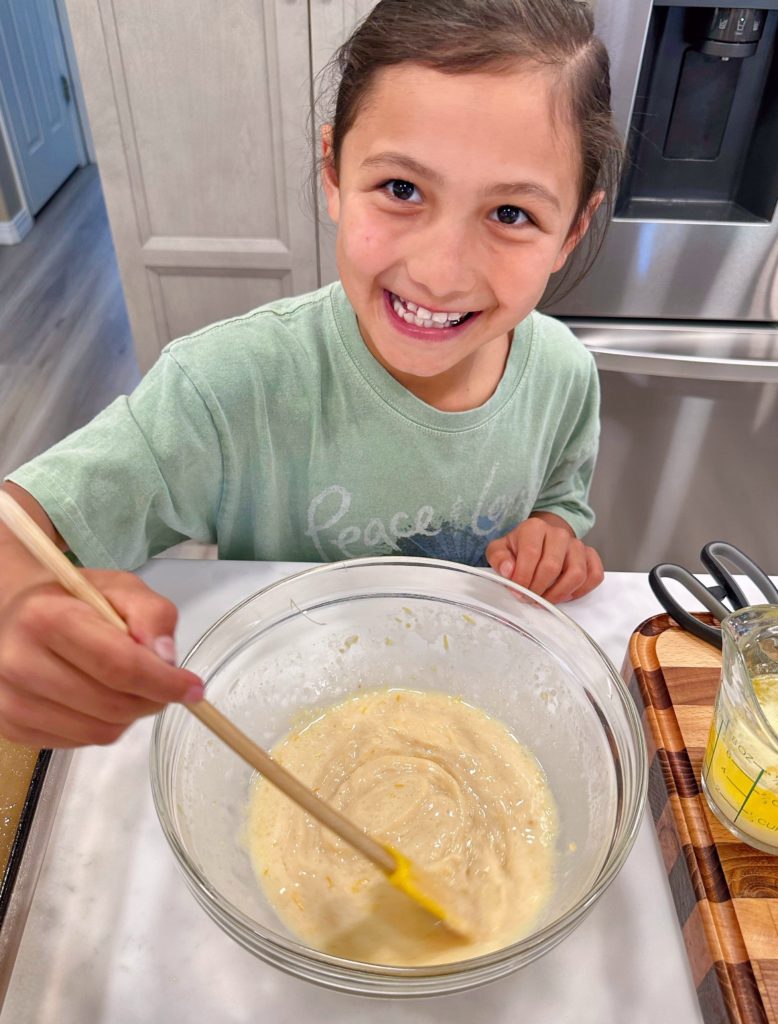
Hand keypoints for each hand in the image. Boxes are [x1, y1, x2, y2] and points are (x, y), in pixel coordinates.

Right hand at [0, 569, 203, 747]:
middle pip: (112, 704)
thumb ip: (152, 614)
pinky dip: (104, 725)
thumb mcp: (120, 588)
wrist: (14, 614)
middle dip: (153, 699)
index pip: (119, 665)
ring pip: (100, 731)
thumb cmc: (73, 599)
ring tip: (129, 686)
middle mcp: (19, 663)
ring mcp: (10, 701)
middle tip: (165, 685)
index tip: (194, 688)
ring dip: (131, 714)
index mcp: (46, 618)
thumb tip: (166, 657)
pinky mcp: (11, 728)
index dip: (164, 682)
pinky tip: (99, 697)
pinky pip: (80, 742)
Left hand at [485, 513, 603, 603]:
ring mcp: (578, 544)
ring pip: (576, 574)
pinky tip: (564, 594)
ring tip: (545, 599)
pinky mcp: (590, 556)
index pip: (531, 555)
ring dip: (559, 594)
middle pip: (552, 567)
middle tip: (529, 598)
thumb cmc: (518, 549)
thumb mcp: (500, 549)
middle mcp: (559, 533)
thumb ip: (499, 558)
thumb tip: (509, 571)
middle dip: (538, 589)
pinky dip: (580, 591)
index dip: (523, 579)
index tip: (516, 592)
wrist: (539, 542)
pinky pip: (594, 576)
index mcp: (534, 528)